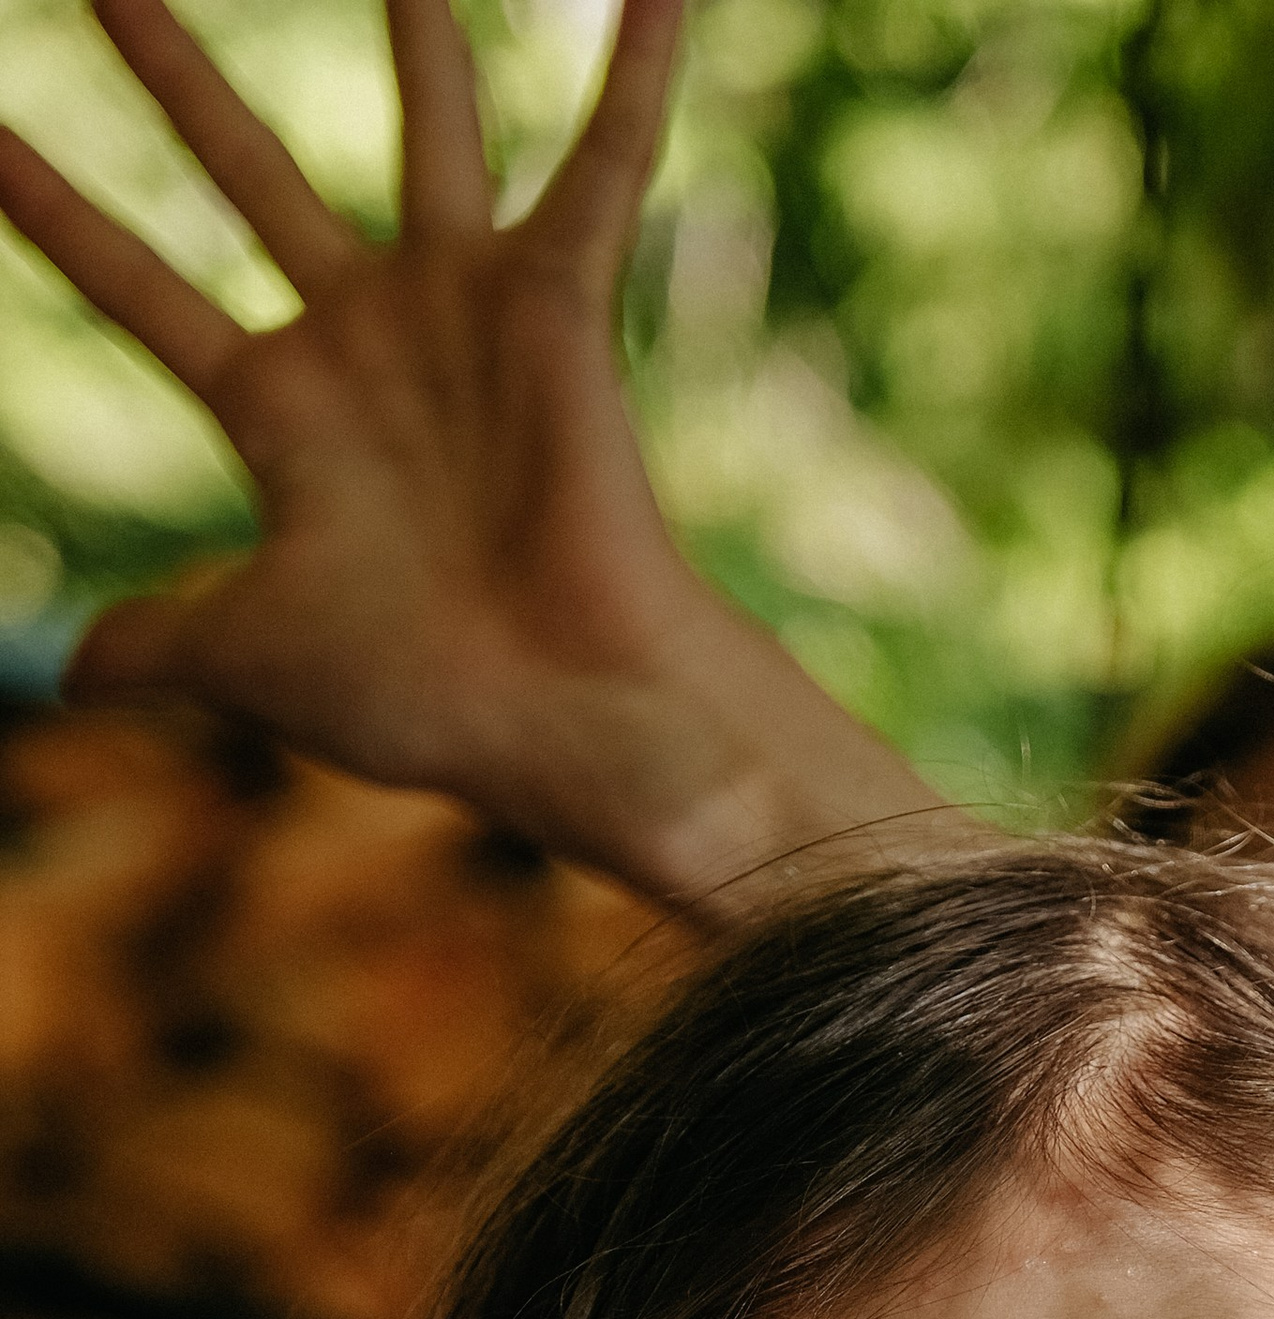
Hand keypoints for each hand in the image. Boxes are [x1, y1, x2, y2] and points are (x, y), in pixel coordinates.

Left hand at [0, 0, 948, 899]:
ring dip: (416, 26)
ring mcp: (465, 311)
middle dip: (174, 72)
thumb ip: (157, 638)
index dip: (55, 207)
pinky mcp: (562, 302)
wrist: (564, 716)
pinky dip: (637, 71)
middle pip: (245, 169)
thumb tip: (73, 677)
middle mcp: (368, 339)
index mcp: (284, 413)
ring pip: (428, 127)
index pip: (137, 284)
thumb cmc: (423, 696)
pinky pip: (606, 163)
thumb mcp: (250, 656)